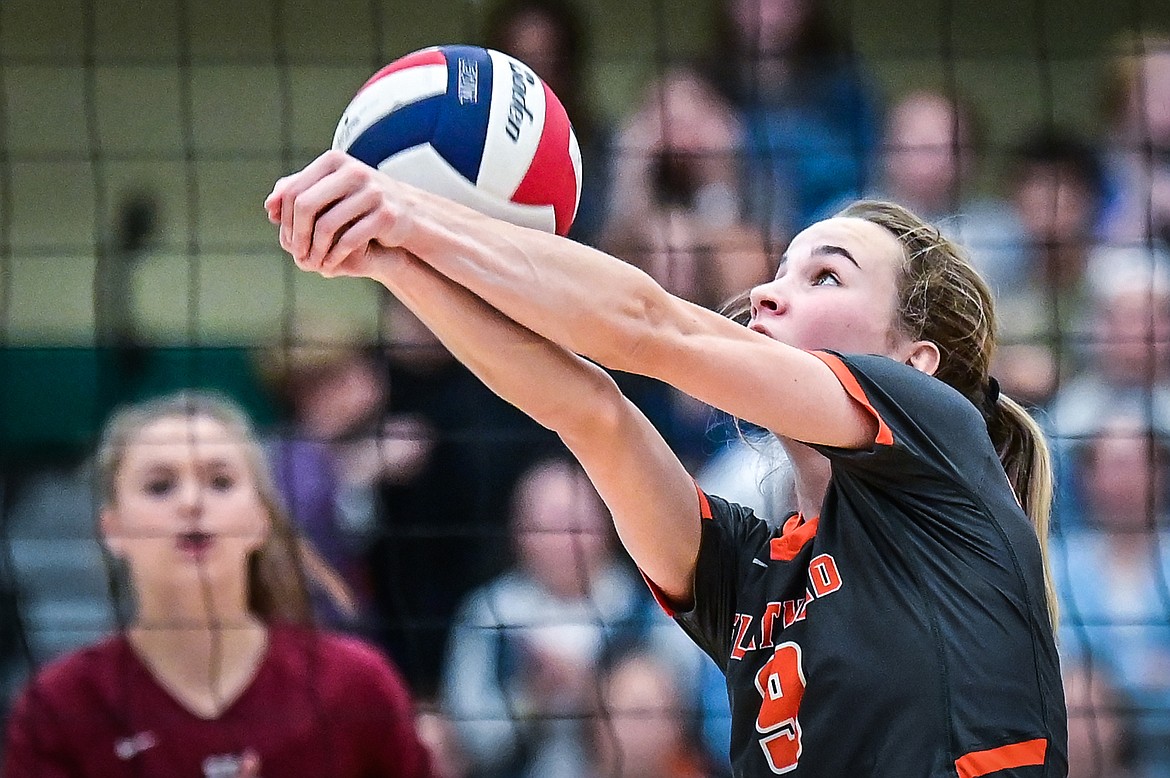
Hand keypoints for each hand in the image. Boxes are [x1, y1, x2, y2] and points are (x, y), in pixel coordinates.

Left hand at [265, 150, 412, 278]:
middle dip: (297, 235)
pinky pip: (349, 239)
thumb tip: (270, 207)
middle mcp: (353, 171)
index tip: (286, 240)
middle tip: (296, 255)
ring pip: (326, 225)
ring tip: (312, 263)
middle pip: (305, 205)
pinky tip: (329, 265)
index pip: (294, 190)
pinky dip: (334, 256)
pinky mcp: (385, 215)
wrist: (409, 213)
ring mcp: (372, 192)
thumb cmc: (363, 203)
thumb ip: (299, 192)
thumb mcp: (331, 191)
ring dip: (314, 250)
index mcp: (334, 161)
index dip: (285, 219)